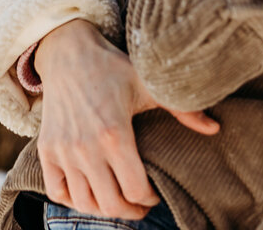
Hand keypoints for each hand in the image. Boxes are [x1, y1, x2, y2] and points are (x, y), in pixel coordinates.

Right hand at [33, 19, 218, 218]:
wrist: (69, 52)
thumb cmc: (112, 68)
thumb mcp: (148, 84)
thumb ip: (183, 109)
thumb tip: (215, 129)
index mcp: (115, 134)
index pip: (135, 190)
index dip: (150, 199)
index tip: (154, 192)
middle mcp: (86, 147)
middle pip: (111, 204)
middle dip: (130, 210)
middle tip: (139, 203)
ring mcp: (64, 150)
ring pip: (84, 203)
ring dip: (103, 208)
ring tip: (116, 198)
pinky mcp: (47, 149)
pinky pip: (57, 192)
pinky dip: (72, 199)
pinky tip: (88, 191)